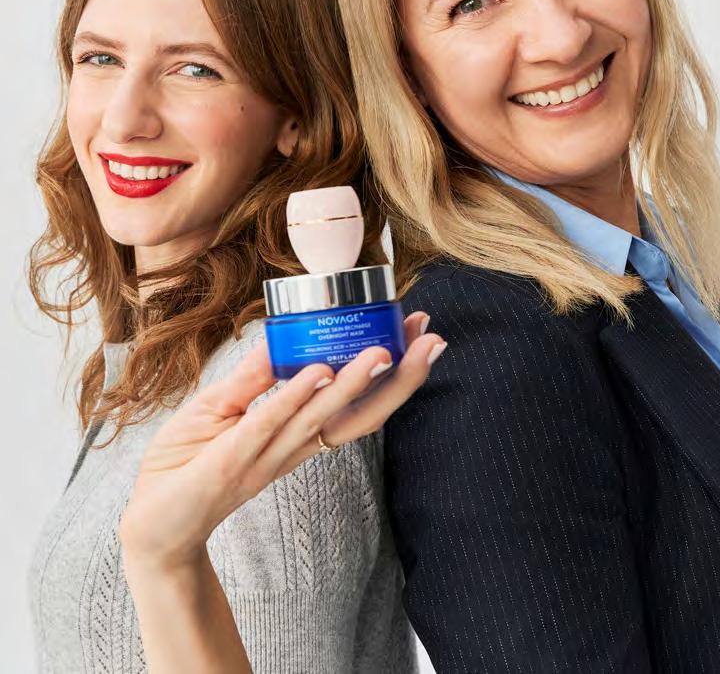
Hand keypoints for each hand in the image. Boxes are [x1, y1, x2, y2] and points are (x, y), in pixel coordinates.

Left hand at [119, 312, 444, 569]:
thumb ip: (255, 376)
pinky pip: (266, 426)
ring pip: (320, 419)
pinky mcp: (231, 461)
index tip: (417, 334)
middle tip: (432, 340)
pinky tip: (318, 371)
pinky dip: (293, 399)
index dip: (391, 374)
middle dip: (399, 379)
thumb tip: (281, 332)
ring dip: (354, 384)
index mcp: (297, 436)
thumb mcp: (223, 407)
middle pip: (359, 415)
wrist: (151, 522)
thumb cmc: (187, 464)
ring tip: (384, 351)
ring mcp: (265, 456)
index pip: (356, 404)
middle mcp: (292, 449)